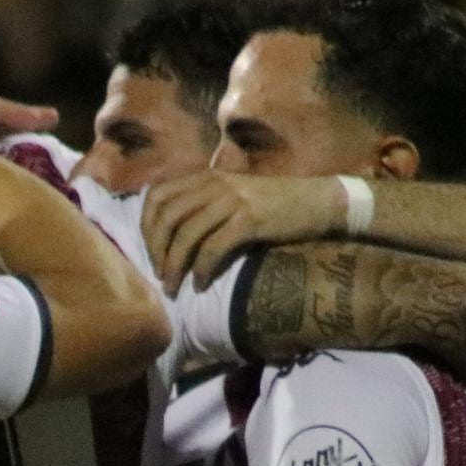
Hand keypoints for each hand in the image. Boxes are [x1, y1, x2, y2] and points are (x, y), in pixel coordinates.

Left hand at [142, 171, 344, 289]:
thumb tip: (171, 234)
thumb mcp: (233, 196)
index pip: (157, 196)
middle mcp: (215, 184)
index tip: (151, 253)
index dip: (146, 226)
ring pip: (186, 235)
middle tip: (160, 276)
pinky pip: (213, 247)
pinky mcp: (250, 220)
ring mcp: (233, 200)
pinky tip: (201, 284)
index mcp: (206, 177)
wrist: (318, 201)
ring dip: (175, 266)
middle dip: (156, 251)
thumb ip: (203, 205)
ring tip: (174, 288)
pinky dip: (202, 270)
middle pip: (166, 217)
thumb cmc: (274, 205)